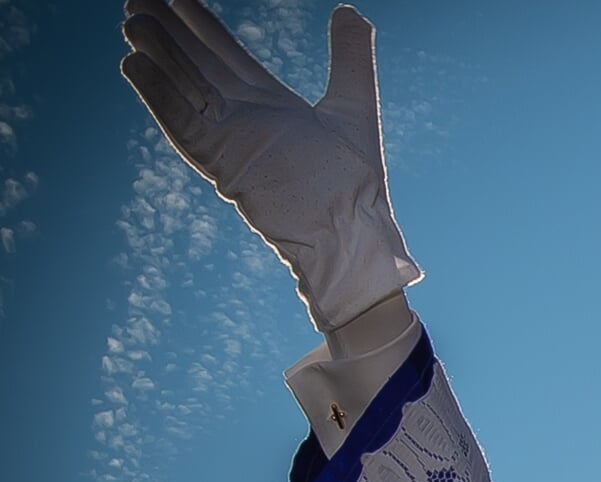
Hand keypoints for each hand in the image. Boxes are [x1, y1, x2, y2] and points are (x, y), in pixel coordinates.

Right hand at [121, 1, 419, 330]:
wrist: (353, 230)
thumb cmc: (357, 181)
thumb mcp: (354, 104)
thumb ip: (351, 57)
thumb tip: (350, 10)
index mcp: (270, 104)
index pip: (225, 54)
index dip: (199, 24)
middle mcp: (244, 119)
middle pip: (197, 66)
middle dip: (168, 33)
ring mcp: (230, 141)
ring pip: (184, 89)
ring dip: (159, 56)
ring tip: (133, 22)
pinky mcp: (221, 163)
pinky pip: (182, 124)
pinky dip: (159, 96)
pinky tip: (133, 64)